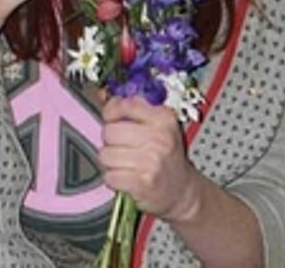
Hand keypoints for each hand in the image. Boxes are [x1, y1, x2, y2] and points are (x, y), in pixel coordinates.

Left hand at [99, 96, 201, 220]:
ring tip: (125, 163)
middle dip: (110, 140)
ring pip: (105, 154)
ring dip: (110, 162)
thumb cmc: (165, 155)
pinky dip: (113, 179)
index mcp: (163, 118)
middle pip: (109, 131)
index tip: (113, 119)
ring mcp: (152, 161)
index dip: (111, 112)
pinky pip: (110, 176)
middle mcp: (159, 138)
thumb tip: (102, 94)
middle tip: (123, 147)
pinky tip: (126, 177)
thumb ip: (131, 108)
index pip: (123, 105)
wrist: (182, 190)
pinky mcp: (143, 183)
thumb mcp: (157, 126)